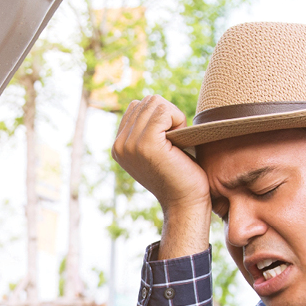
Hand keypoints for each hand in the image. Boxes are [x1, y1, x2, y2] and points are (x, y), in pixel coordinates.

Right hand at [113, 96, 211, 258]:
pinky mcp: (146, 144)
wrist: (186, 203)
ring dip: (174, 118)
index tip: (168, 143)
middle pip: (146, 101)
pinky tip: (180, 142)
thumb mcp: (156, 150)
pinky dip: (179, 120)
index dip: (160, 118)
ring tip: (177, 143)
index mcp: (118, 147)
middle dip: (168, 116)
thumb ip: (145, 129)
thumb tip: (148, 101)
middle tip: (177, 143)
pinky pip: (164, 110)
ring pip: (155, 103)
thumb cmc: (180, 176)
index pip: (137, 106)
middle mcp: (119, 145)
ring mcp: (130, 144)